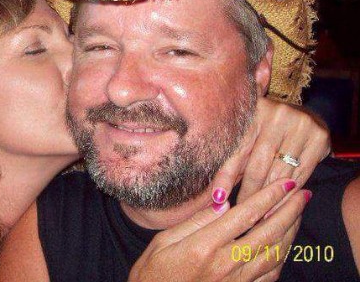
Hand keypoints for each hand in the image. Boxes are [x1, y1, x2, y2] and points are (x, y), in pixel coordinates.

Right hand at [128, 178, 310, 281]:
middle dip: (289, 211)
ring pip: (274, 255)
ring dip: (290, 232)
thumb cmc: (152, 272)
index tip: (285, 182)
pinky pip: (269, 275)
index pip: (245, 215)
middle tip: (302, 192)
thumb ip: (196, 221)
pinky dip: (282, 257)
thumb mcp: (163, 241)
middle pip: (268, 233)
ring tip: (297, 213)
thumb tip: (223, 204)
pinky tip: (284, 244)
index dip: (269, 196)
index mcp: (204, 246)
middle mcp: (225, 264)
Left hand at [209, 97, 329, 205]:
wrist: (306, 117)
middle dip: (248, 193)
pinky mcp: (318, 138)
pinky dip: (288, 194)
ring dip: (267, 199)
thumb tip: (215, 197)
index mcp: (251, 113)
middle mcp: (275, 115)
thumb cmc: (266, 133)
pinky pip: (300, 175)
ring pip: (278, 173)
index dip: (225, 177)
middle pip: (257, 165)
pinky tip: (280, 207)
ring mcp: (299, 124)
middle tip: (240, 214)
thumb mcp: (247, 141)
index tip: (218, 200)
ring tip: (258, 216)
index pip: (236, 151)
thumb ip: (233, 164)